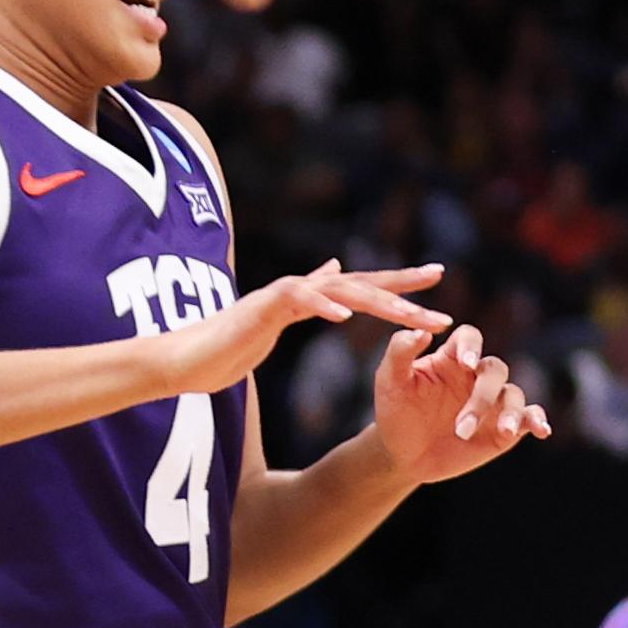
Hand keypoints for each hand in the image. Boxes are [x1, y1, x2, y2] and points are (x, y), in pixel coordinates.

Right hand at [160, 264, 446, 398]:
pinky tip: (346, 318)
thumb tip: (333, 269)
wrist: (188, 359)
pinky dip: (321, 308)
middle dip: (402, 284)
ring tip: (411, 313)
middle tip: (440, 279)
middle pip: (361, 283)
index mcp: (312, 297)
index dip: (399, 281)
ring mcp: (282, 296)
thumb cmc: (231, 345)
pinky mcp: (261, 309)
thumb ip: (311, 298)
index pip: (364, 286)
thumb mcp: (282, 319)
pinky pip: (297, 303)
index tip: (437, 276)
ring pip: (338, 291)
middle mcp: (302, 289)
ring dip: (377, 301)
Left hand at [371, 321, 549, 479]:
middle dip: (483, 396)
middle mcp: (476, 376)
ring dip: (511, 413)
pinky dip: (538, 421)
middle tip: (461, 427)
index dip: (472, 347)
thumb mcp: (388, 381)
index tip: (466, 363)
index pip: (470, 338)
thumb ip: (400, 351)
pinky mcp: (506, 428)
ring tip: (503, 431)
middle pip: (495, 369)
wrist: (404, 456)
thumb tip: (423, 331)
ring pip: (514, 394)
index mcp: (451, 358)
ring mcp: (494, 402)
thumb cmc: (395, 412)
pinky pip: (529, 418)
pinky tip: (541, 430)